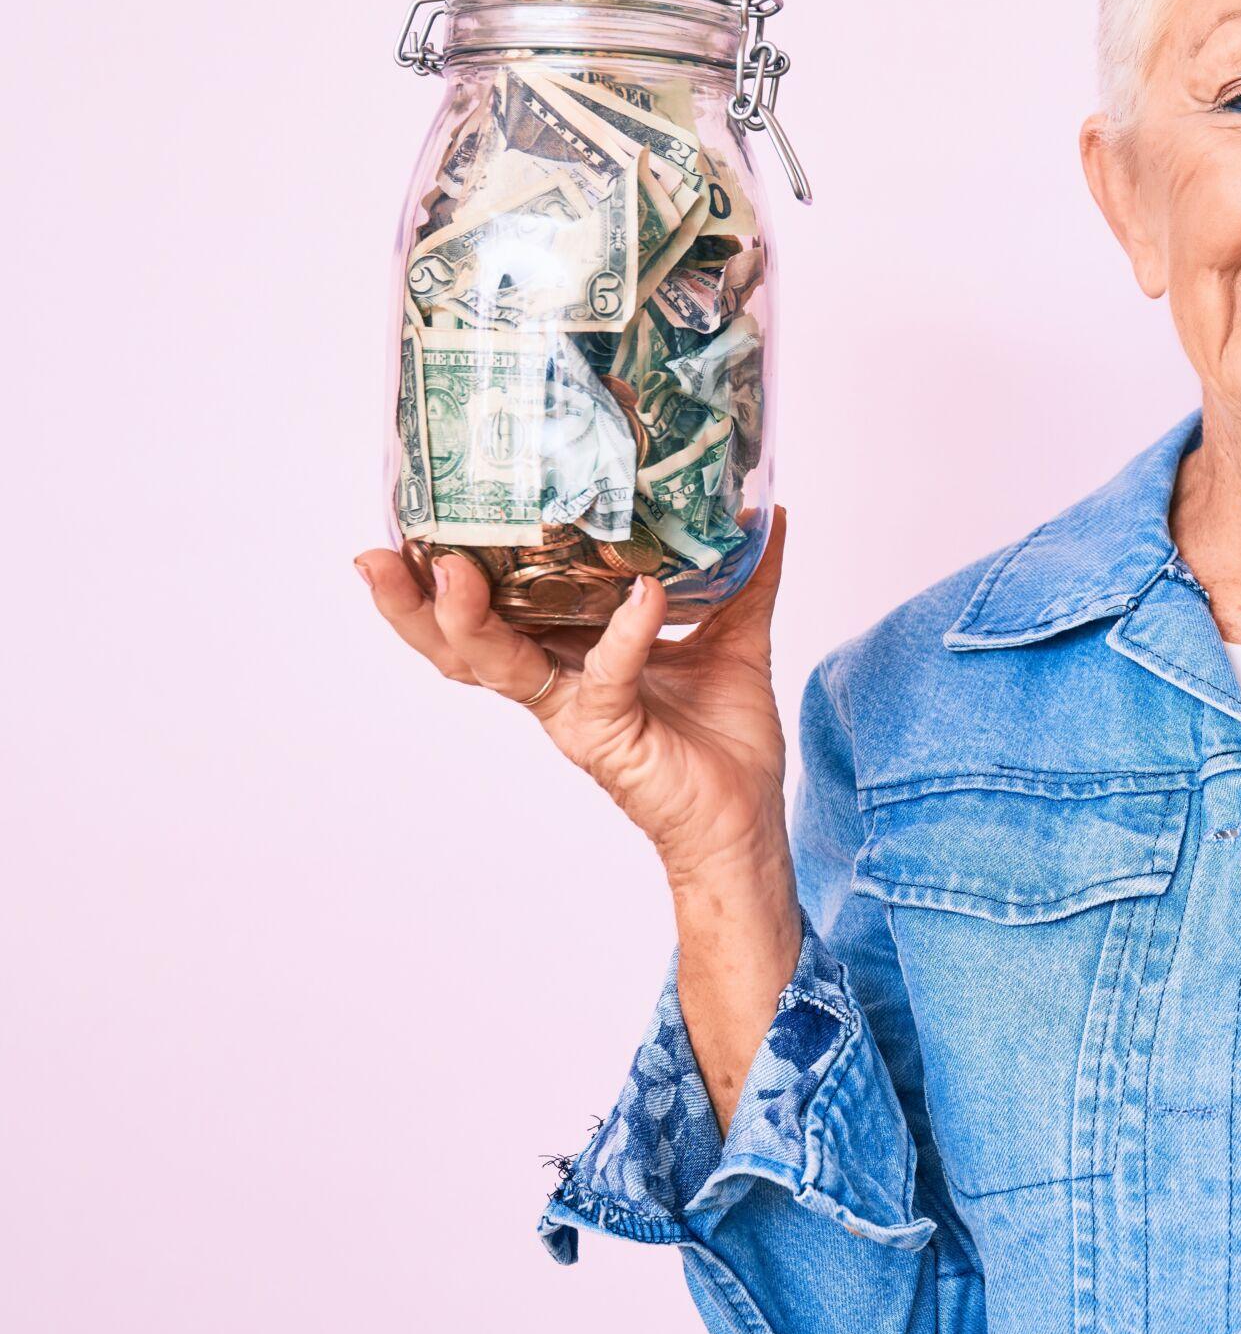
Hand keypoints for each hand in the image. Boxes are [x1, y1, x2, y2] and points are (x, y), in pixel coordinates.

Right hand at [353, 509, 792, 890]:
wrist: (745, 821)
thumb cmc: (725, 742)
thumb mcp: (733, 640)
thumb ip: (741, 579)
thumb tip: (766, 513)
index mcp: (570, 654)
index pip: (496, 608)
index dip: (450, 572)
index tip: (415, 520)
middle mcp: (556, 683)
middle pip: (461, 643)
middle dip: (413, 601)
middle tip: (381, 552)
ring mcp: (574, 712)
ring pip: (494, 665)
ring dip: (462, 619)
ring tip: (447, 569)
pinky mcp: (607, 735)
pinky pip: (607, 675)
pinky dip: (625, 632)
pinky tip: (642, 593)